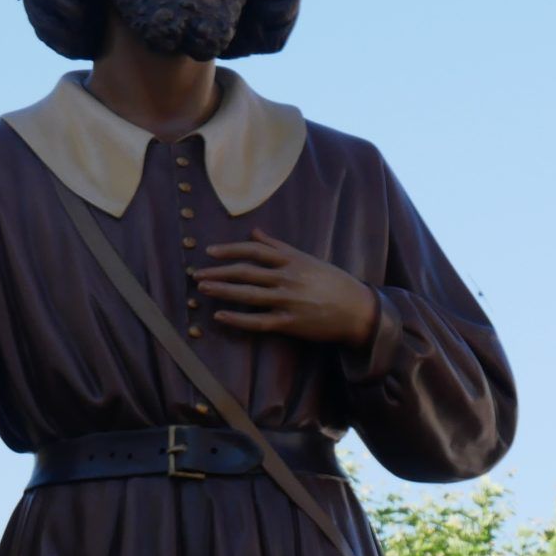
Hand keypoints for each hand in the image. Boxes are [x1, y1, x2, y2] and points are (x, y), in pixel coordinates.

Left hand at [193, 233, 379, 343]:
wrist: (358, 310)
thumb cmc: (334, 283)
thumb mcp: (308, 259)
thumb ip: (279, 246)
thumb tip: (255, 232)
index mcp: (292, 260)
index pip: (254, 251)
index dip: (230, 250)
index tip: (210, 252)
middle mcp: (288, 278)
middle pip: (246, 272)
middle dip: (219, 272)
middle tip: (197, 274)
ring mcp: (288, 301)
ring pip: (248, 294)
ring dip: (223, 291)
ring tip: (203, 289)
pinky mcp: (290, 323)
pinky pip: (258, 321)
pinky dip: (238, 319)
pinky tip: (220, 316)